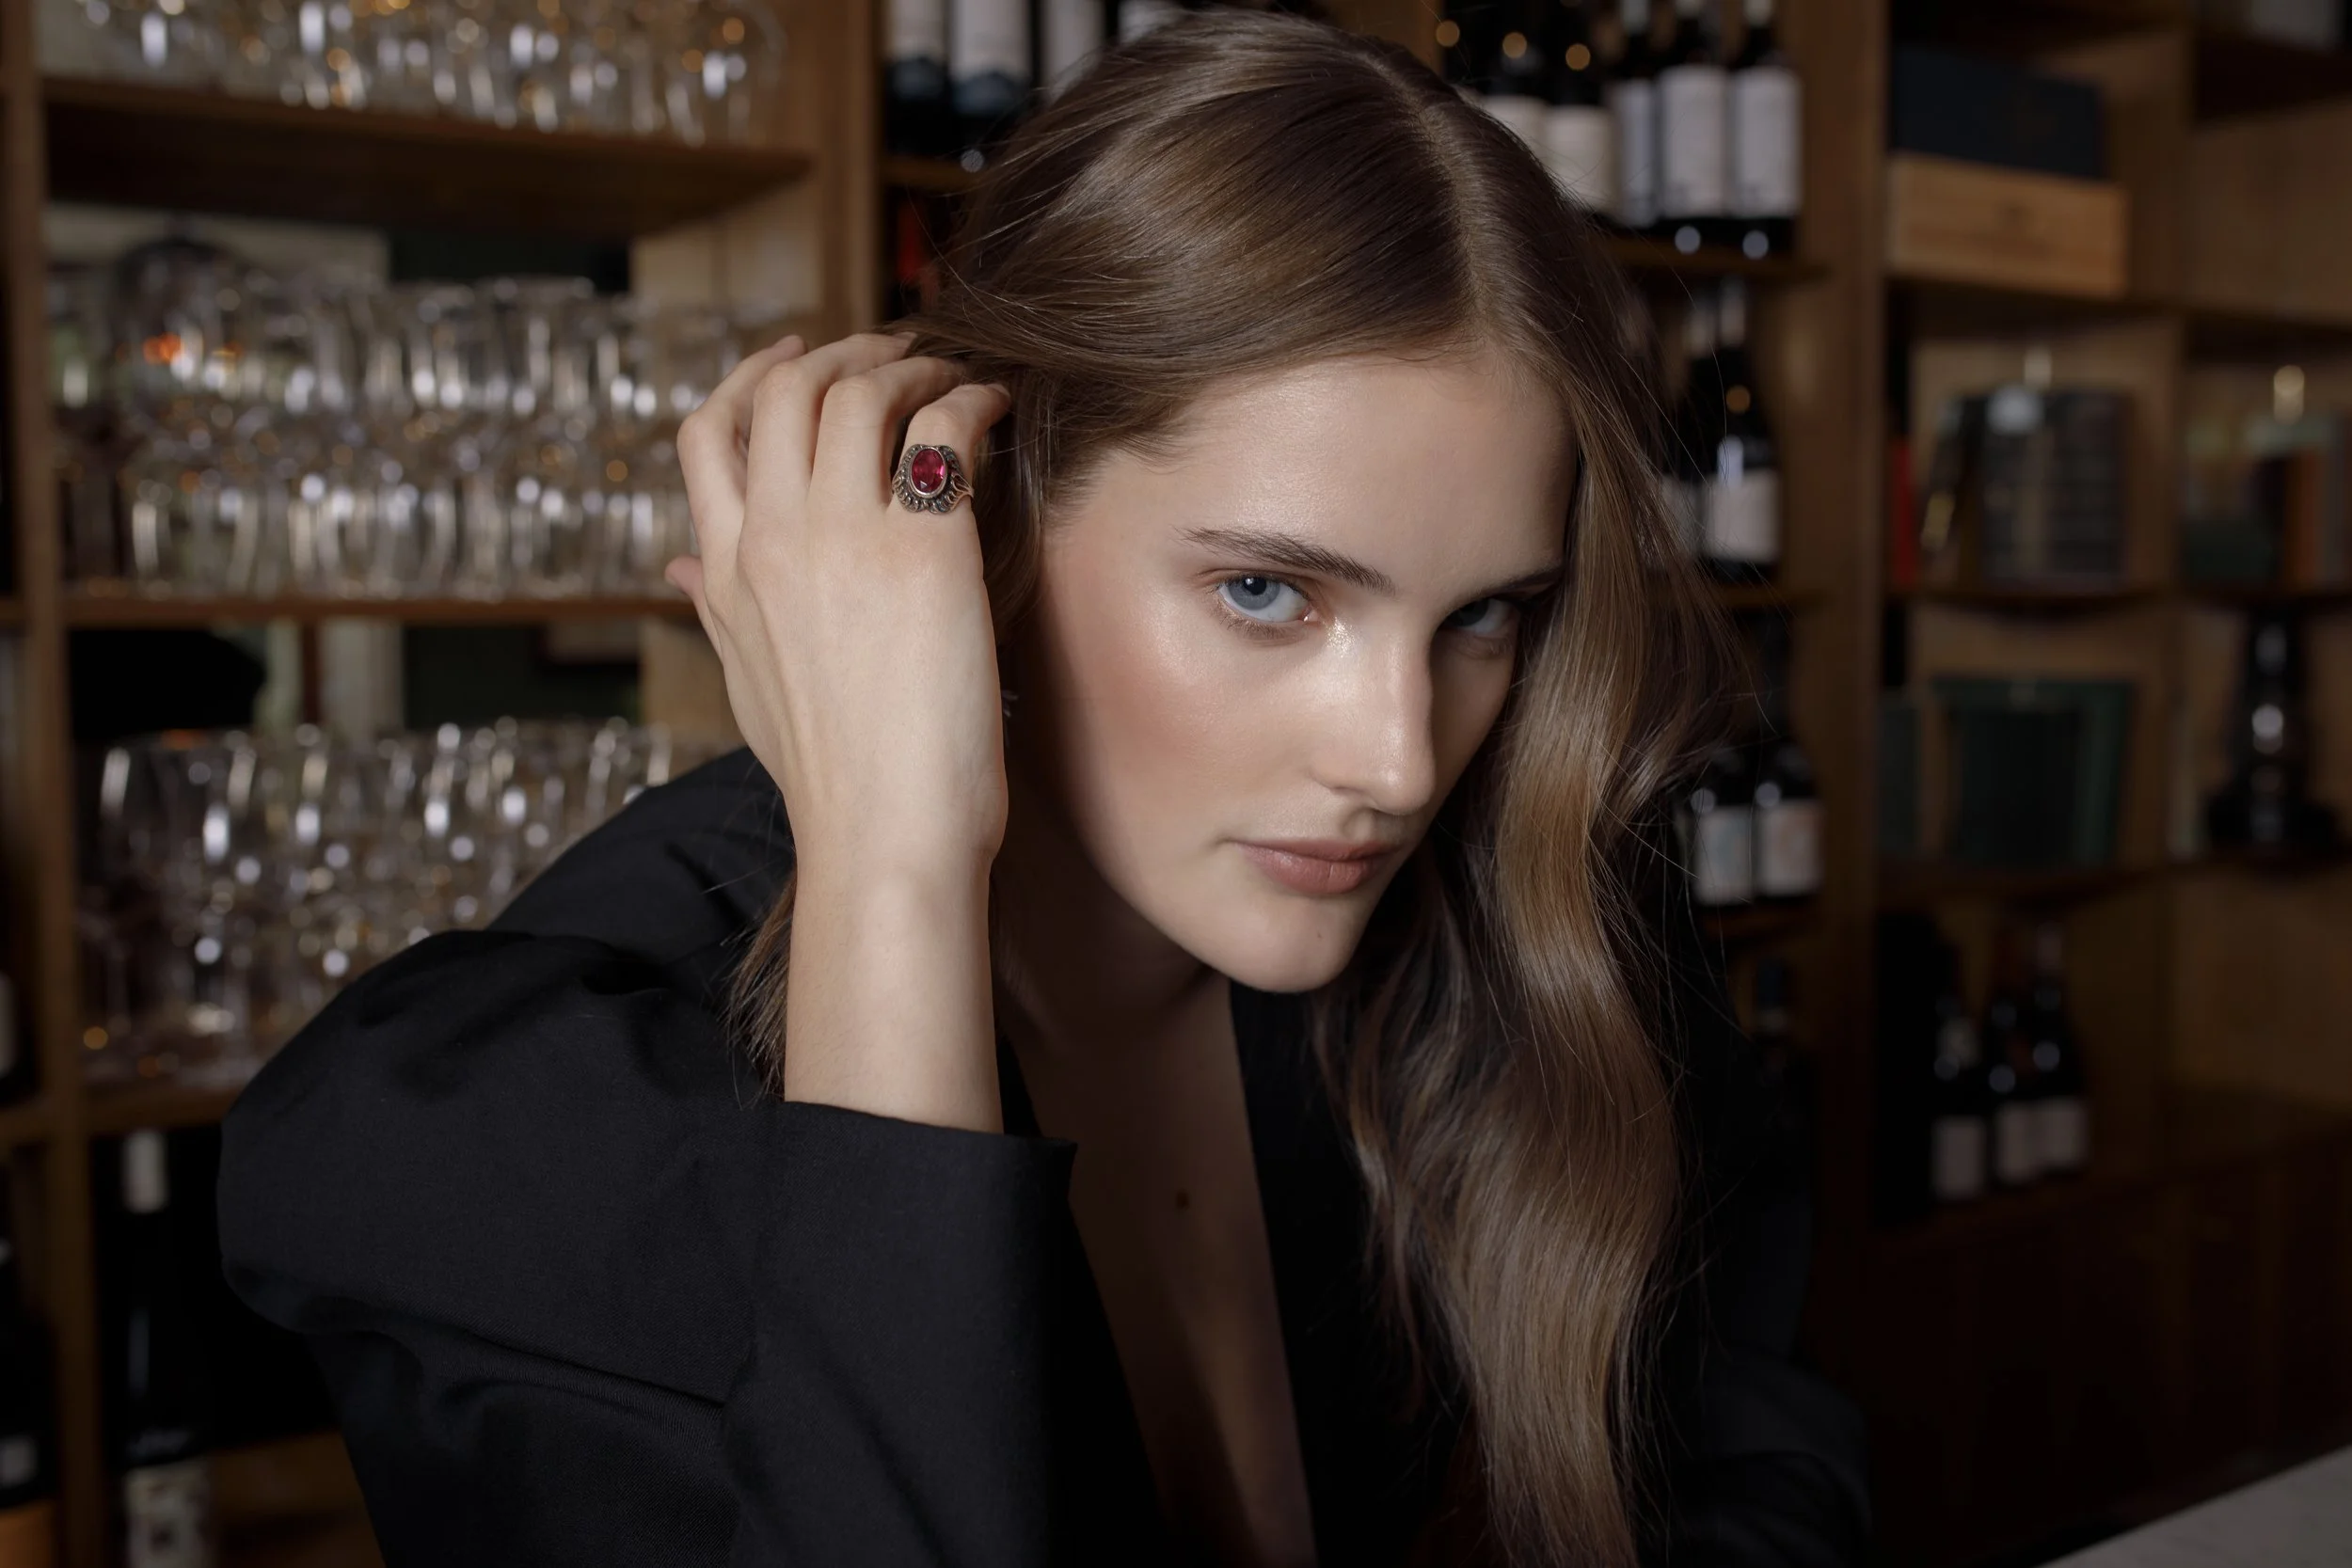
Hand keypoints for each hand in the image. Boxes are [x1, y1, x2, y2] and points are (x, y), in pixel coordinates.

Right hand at [668, 332, 1016, 885]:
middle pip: (785, 391)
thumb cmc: (831, 778)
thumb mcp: (745, 687)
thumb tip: (674, 566)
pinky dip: (970, 400)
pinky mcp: (924, 550)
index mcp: (725, 572)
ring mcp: (843, 538)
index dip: (753, 375)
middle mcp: (772, 540)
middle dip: (843, 351)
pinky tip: (994, 411)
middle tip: (896, 348)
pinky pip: (942, 429)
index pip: (708, 433)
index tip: (798, 352)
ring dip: (912, 365)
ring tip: (953, 375)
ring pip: (860, 392)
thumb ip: (714, 610)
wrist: (882, 837)